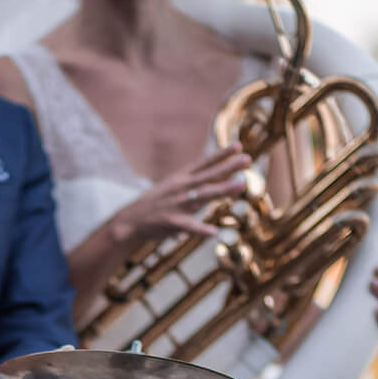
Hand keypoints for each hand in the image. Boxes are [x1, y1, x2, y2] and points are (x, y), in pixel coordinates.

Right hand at [107, 145, 253, 246]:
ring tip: (241, 185)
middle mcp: (181, 188)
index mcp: (180, 178)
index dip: (221, 154)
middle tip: (247, 159)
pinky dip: (200, 229)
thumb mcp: (171, 186)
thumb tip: (213, 175)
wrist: (130, 220)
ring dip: (222, 189)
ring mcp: (177, 204)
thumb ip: (192, 180)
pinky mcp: (171, 221)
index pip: (204, 163)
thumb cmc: (154, 204)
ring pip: (203, 195)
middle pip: (209, 175)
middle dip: (228, 167)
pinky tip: (213, 232)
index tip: (238, 146)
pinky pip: (189, 226)